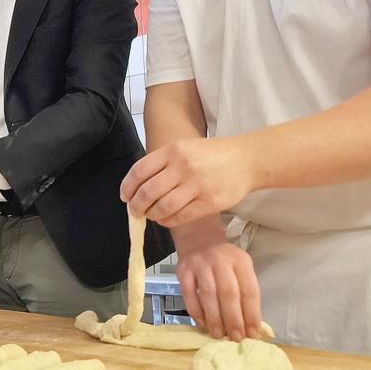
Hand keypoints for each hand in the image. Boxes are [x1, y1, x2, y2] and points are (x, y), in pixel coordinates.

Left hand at [120, 137, 258, 227]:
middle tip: (136, 211)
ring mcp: (196, 185)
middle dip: (136, 206)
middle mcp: (182, 166)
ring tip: (151, 215)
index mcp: (173, 150)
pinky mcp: (209, 202)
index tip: (125, 197)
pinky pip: (180, 217)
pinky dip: (168, 221)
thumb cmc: (211, 155)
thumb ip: (162, 163)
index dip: (127, 187)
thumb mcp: (184, 148)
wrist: (245, 160)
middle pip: (147, 192)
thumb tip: (137, 187)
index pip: (139, 171)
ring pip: (162, 207)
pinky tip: (166, 219)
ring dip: (152, 215)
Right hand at [177, 234, 261, 341]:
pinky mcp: (183, 270)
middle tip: (235, 337)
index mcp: (240, 260)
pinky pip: (189, 295)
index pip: (249, 290)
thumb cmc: (224, 261)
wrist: (199, 240)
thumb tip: (249, 324)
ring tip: (218, 334)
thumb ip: (244, 291)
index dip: (251, 314)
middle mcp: (220, 260)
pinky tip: (202, 324)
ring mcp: (199, 264)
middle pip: (229, 293)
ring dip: (214, 319)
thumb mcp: (240, 268)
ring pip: (208, 295)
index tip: (252, 333)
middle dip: (233, 319)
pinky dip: (196, 312)